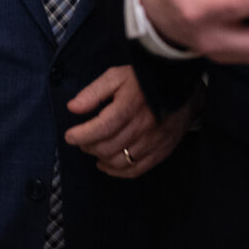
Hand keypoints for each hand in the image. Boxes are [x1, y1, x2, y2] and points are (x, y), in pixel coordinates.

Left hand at [63, 66, 189, 177]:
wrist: (179, 85)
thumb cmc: (143, 80)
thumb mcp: (116, 76)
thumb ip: (93, 92)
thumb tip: (73, 108)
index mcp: (130, 106)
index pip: (101, 128)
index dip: (82, 135)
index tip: (70, 136)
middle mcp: (143, 126)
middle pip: (108, 147)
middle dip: (88, 146)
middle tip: (81, 140)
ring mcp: (154, 141)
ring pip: (120, 161)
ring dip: (101, 158)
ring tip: (94, 149)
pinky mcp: (162, 150)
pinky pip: (137, 169)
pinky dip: (118, 172)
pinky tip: (107, 165)